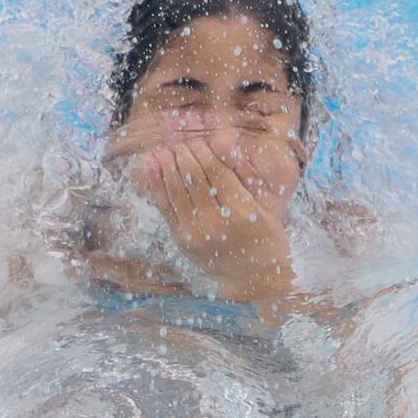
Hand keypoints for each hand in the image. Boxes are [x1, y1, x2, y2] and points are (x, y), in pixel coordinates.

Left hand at [130, 136, 295, 308]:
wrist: (256, 278)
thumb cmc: (266, 236)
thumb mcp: (263, 203)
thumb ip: (243, 172)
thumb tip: (223, 141)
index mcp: (242, 211)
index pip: (215, 171)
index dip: (202, 151)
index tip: (195, 140)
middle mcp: (217, 223)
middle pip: (193, 178)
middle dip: (182, 155)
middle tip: (176, 141)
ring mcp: (197, 234)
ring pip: (177, 191)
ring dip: (167, 167)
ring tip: (162, 150)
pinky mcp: (183, 242)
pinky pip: (166, 208)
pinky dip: (157, 186)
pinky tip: (152, 169)